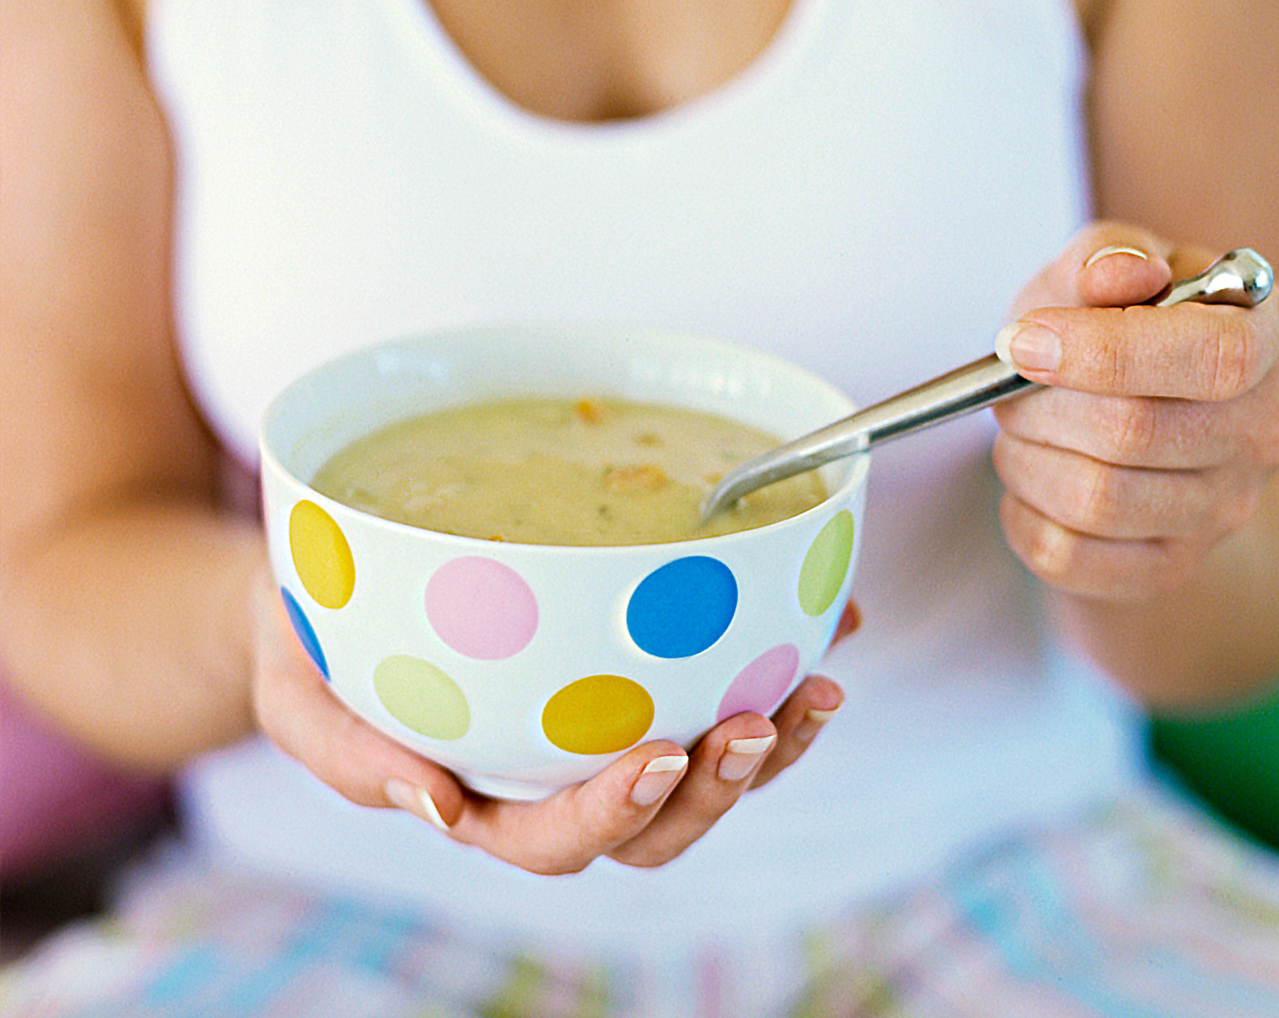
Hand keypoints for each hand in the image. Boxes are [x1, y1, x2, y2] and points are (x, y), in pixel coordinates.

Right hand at [251, 576, 850, 873]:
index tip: (658, 757)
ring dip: (773, 740)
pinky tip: (831, 619)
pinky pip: (720, 684)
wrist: (329, 588)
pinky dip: (780, 657)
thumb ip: (351, 754)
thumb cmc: (309, 644)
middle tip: (763, 717)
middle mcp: (557, 779)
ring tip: (820, 681)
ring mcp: (604, 729)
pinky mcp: (638, 673)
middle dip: (722, 786)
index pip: (555, 840)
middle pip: (658, 823)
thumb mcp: (297, 692)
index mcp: (482, 802)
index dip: (614, 813)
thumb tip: (433, 807)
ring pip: (706, 769)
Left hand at [991, 222, 1278, 601]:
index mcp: (1266, 337)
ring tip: (1020, 432)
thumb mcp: (1104, 266)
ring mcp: (1226, 510)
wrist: (1137, 413)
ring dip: (1025, 460)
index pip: (1210, 356)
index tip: (1024, 341)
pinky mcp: (1171, 568)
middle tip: (1008, 388)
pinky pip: (1070, 559)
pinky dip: (1023, 517)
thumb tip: (1118, 275)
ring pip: (1096, 501)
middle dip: (1039, 406)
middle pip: (1133, 432)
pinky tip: (1029, 483)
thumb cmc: (1115, 326)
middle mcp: (1266, 431)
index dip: (1104, 351)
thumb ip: (1107, 256)